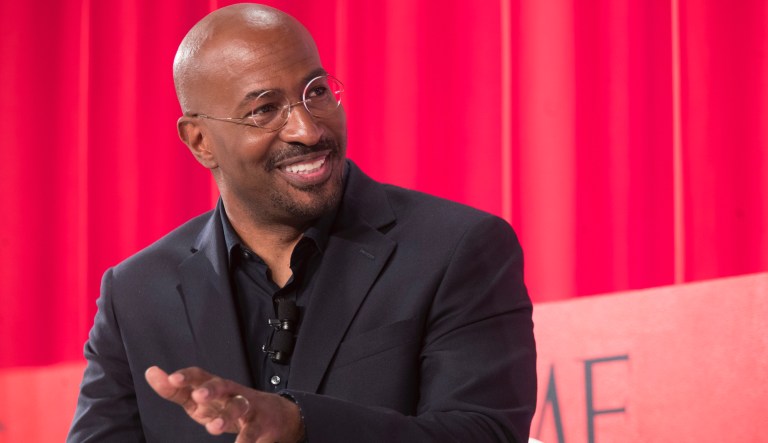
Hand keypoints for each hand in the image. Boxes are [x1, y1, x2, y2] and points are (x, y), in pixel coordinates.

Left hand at [145, 366, 303, 442]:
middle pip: (222, 385)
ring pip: (239, 407)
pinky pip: (253, 432)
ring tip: (213, 428)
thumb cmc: (228, 406)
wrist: (275, 416)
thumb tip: (151, 372)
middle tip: (198, 396)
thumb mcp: (200, 400)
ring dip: (226, 416)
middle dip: (211, 389)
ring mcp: (247, 407)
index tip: (172, 379)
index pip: (200, 375)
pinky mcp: (260, 424)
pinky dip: (246, 440)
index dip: (187, 376)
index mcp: (214, 386)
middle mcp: (230, 393)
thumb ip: (176, 390)